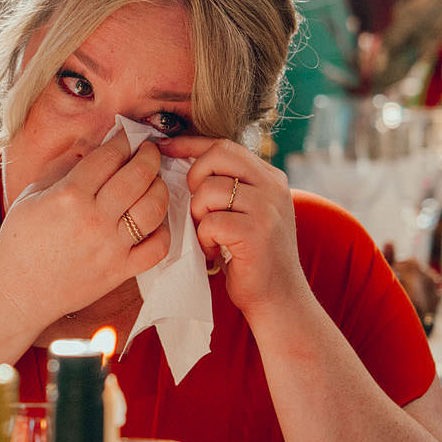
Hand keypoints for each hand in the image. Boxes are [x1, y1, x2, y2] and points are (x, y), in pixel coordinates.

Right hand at [0, 130, 172, 327]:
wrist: (16, 292)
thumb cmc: (18, 242)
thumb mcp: (31, 195)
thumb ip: (62, 167)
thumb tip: (92, 145)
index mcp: (68, 196)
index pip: (109, 156)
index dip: (123, 141)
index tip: (128, 138)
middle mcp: (93, 219)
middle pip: (138, 176)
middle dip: (149, 156)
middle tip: (149, 152)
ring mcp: (110, 247)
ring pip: (154, 207)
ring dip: (160, 188)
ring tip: (154, 183)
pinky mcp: (120, 271)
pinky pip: (157, 247)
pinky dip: (162, 231)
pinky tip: (153, 222)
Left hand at [165, 135, 306, 321]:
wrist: (278, 297)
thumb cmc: (250, 256)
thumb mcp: (243, 212)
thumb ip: (226, 187)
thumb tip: (180, 160)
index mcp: (269, 177)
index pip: (223, 145)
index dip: (189, 144)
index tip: (163, 148)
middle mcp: (272, 187)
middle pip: (218, 155)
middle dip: (194, 178)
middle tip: (197, 208)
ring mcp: (268, 208)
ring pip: (209, 190)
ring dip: (198, 215)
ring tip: (209, 235)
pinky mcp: (257, 232)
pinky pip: (211, 222)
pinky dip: (205, 238)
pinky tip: (216, 251)